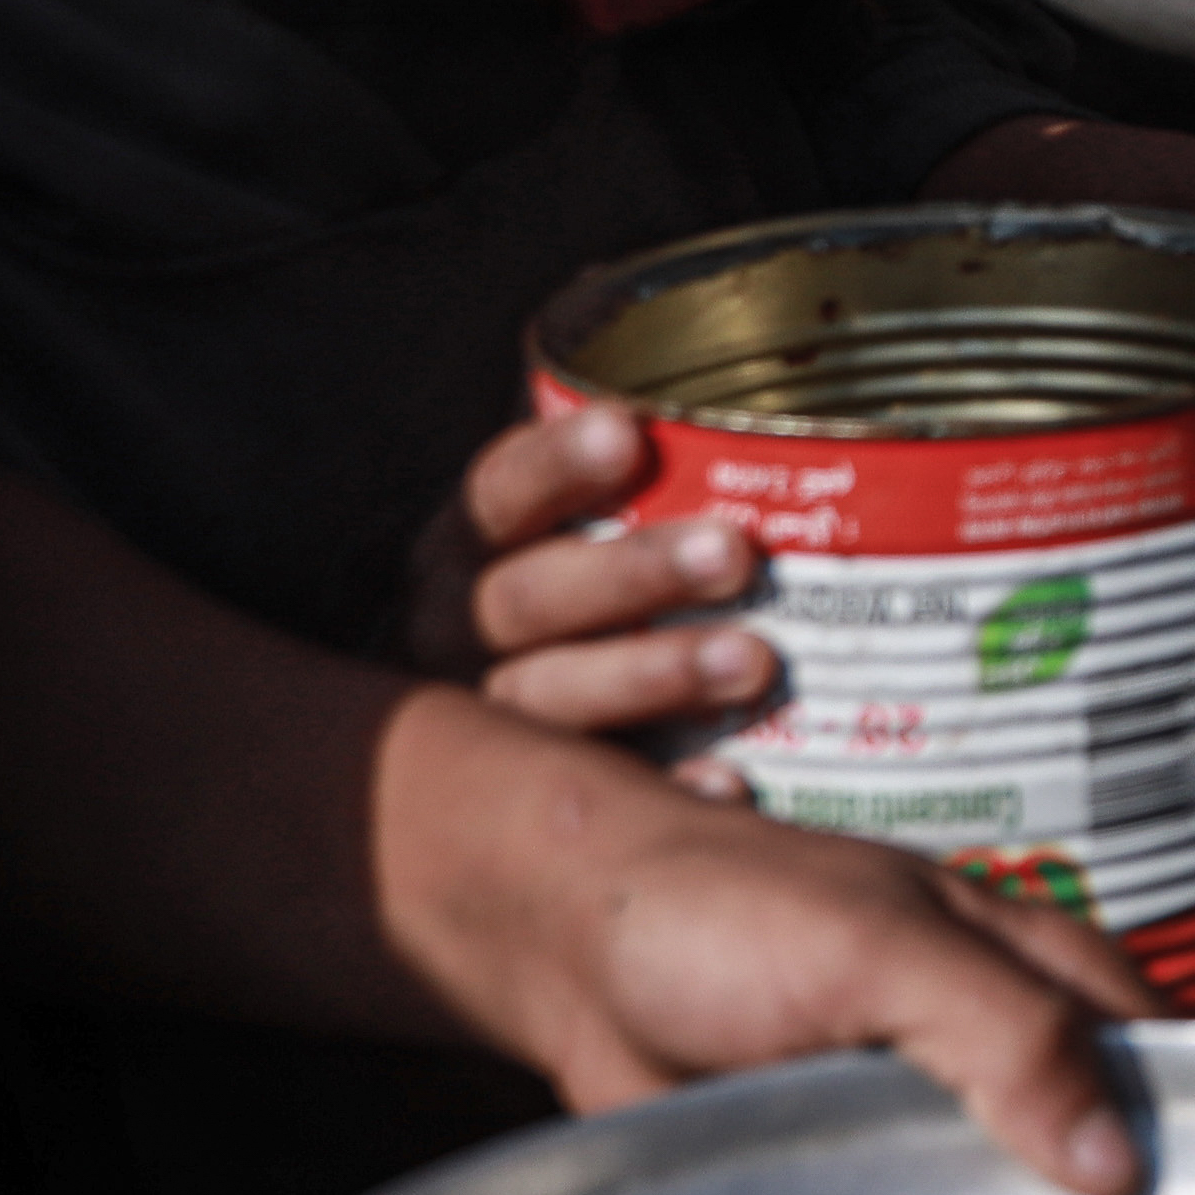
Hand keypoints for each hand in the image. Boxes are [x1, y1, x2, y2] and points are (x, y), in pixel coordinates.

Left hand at [377, 693, 1152, 1194]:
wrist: (560, 944)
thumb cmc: (715, 908)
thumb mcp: (880, 952)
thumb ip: (1005, 1036)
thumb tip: (1117, 1158)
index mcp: (1033, 964)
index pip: (1173, 1046)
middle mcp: (994, 1035)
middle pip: (1112, 1131)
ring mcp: (921, 1105)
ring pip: (1020, 1190)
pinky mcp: (845, 1162)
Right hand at [415, 398, 762, 769]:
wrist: (441, 749)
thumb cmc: (556, 599)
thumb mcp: (554, 532)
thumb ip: (619, 478)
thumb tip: (742, 387)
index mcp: (465, 550)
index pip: (496, 493)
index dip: (555, 464)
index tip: (626, 432)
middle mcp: (455, 632)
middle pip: (526, 599)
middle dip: (630, 574)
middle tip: (732, 552)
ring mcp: (485, 721)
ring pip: (548, 697)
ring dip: (651, 676)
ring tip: (754, 660)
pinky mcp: (524, 806)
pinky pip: (585, 808)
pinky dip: (661, 790)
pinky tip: (729, 784)